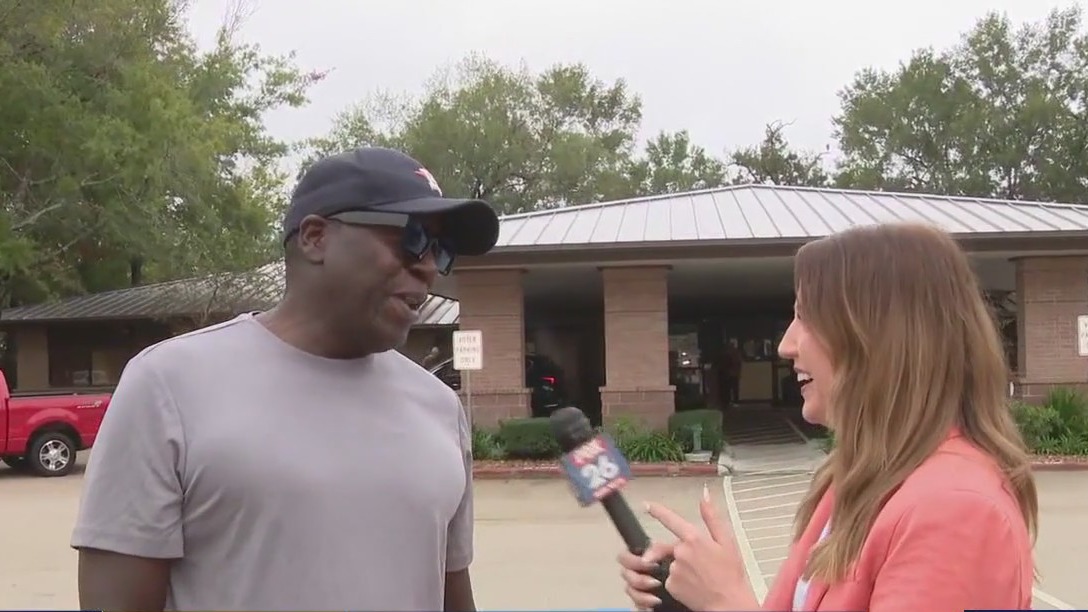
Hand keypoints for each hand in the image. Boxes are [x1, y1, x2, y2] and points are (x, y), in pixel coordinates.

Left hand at [618, 483, 756, 610]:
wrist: (728, 603)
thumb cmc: (730, 574)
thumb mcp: (727, 542)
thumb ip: (712, 517)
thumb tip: (704, 496)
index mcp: (694, 539)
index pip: (671, 520)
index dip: (658, 511)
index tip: (647, 505)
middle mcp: (681, 552)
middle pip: (668, 546)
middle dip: (675, 551)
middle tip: (697, 563)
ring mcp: (674, 569)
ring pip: (670, 563)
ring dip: (680, 567)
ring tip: (699, 576)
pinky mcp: (671, 584)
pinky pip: (670, 578)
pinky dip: (679, 580)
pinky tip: (693, 585)